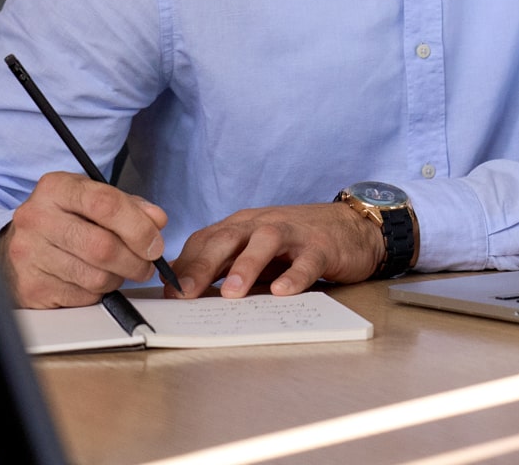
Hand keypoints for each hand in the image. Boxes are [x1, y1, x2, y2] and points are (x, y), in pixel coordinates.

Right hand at [0, 171, 169, 308]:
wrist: (20, 243)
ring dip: (119, 277)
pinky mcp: (31, 288)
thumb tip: (157, 221)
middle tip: (147, 263)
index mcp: (56, 188)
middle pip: (102, 246)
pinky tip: (94, 279)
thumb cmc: (65, 217)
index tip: (155, 242)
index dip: (138, 226)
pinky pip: (82, 297)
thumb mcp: (93, 198)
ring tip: (120, 269)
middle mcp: (37, 219)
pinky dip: (99, 292)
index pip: (106, 204)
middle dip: (136, 259)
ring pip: (95, 276)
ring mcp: (30, 255)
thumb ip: (130, 206)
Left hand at [169, 203, 385, 298]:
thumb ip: (227, 267)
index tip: (168, 293)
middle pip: (228, 238)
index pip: (206, 240)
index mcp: (243, 226)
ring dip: (246, 265)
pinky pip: (306, 260)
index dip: (185, 265)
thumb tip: (187, 294)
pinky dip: (294, 275)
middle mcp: (263, 224)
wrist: (351, 226)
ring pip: (265, 241)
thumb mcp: (256, 253)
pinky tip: (283, 292)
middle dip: (204, 265)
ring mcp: (293, 233)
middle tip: (186, 295)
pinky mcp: (321, 246)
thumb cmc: (296, 244)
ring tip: (232, 293)